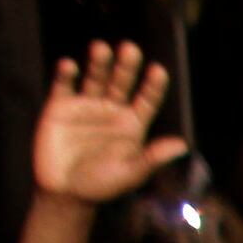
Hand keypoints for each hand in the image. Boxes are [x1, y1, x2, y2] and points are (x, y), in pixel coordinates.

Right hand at [31, 42, 185, 206]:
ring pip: (95, 78)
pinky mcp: (60, 106)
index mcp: (133, 124)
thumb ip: (153, 157)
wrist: (64, 193)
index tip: (158, 71)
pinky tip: (69, 66)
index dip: (153, 85)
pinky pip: (64, 85)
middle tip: (130, 49)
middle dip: (126, 66)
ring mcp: (86, 105)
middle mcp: (111, 110)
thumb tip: (182, 146)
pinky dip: (66, 74)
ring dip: (99, 63)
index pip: (147, 99)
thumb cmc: (102, 186)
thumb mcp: (130, 173)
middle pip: (122, 81)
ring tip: (101, 48)